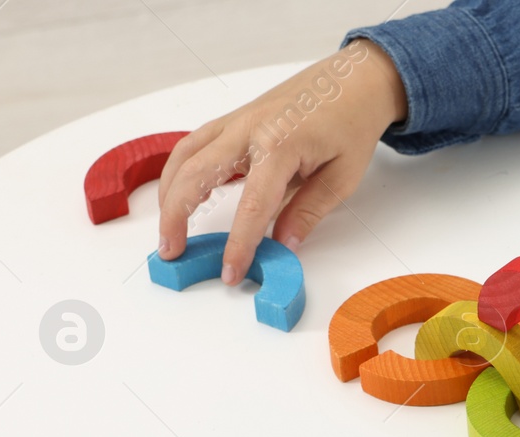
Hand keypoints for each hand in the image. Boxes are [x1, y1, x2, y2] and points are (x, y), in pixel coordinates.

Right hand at [155, 39, 406, 283]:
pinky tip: (179, 196)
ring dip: (168, 194)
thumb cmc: (350, 124)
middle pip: (196, 174)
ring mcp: (235, 121)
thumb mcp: (342, 176)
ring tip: (169, 231)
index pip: (252, 205)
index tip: (231, 272)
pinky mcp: (232, 120)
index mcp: (280, 144)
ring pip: (185, 156)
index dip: (239, 243)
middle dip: (176, 216)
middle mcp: (249, 129)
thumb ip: (308, 212)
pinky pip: (194, 145)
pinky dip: (179, 171)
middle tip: (171, 252)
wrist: (351, 80)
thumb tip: (282, 245)